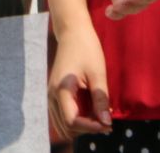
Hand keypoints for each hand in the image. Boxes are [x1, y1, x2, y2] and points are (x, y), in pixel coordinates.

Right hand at [49, 25, 110, 139]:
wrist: (73, 32)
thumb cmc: (87, 48)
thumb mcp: (97, 73)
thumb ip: (100, 99)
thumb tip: (106, 122)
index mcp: (61, 90)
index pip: (72, 121)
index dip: (91, 127)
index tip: (108, 125)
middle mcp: (52, 96)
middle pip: (66, 127)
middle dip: (86, 129)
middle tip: (106, 121)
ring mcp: (51, 96)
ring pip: (63, 124)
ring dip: (81, 125)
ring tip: (101, 116)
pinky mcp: (55, 94)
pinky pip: (64, 114)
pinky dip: (77, 118)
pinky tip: (93, 110)